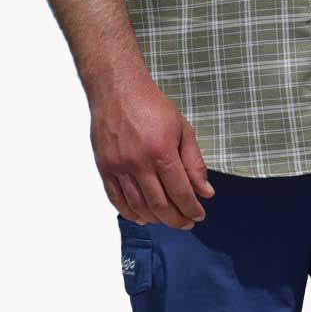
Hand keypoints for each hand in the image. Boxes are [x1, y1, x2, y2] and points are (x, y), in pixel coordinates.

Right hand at [90, 72, 214, 228]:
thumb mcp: (182, 130)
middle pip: (160, 205)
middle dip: (176, 219)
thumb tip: (205, 192)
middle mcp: (138, 162)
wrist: (116, 88)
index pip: (180, 192)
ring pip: (138, 206)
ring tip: (167, 220)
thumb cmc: (151, 106)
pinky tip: (142, 217)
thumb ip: (194, 163)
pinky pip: (116, 199)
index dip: (191, 209)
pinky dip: (130, 213)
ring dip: (156, 219)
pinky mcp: (105, 167)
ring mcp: (119, 166)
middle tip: (186, 223)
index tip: (199, 215)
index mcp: (161, 152)